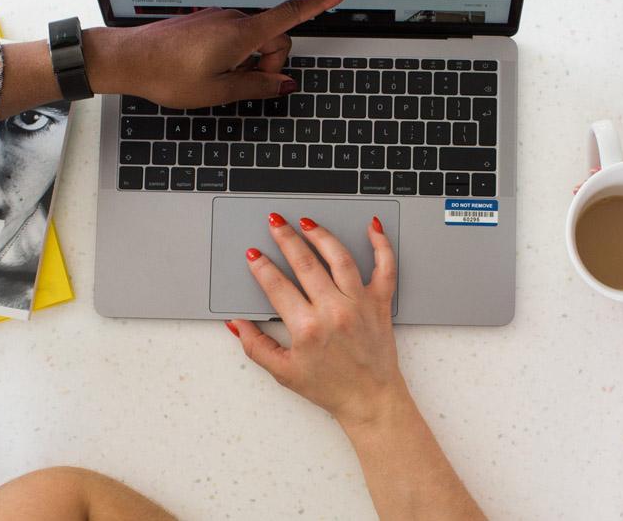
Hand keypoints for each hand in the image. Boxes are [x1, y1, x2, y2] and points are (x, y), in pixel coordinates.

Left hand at [83, 0, 350, 107]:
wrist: (128, 59)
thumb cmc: (167, 74)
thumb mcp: (218, 92)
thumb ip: (257, 88)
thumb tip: (284, 84)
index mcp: (242, 33)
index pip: (291, 15)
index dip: (321, 3)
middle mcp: (233, 19)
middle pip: (274, 39)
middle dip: (268, 64)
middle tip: (242, 84)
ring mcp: (219, 19)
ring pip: (253, 41)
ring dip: (248, 62)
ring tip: (218, 79)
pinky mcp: (207, 23)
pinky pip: (234, 38)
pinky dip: (234, 55)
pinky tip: (209, 70)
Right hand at [225, 214, 406, 427]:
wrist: (371, 399)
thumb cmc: (331, 388)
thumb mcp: (284, 373)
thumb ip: (256, 347)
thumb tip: (237, 324)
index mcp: (308, 328)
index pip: (277, 286)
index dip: (261, 267)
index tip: (253, 255)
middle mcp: (334, 311)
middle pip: (305, 264)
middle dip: (286, 238)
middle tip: (275, 223)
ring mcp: (360, 304)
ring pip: (340, 257)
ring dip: (321, 235)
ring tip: (307, 221)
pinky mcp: (380, 303)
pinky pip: (385, 267)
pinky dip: (381, 244)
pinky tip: (372, 226)